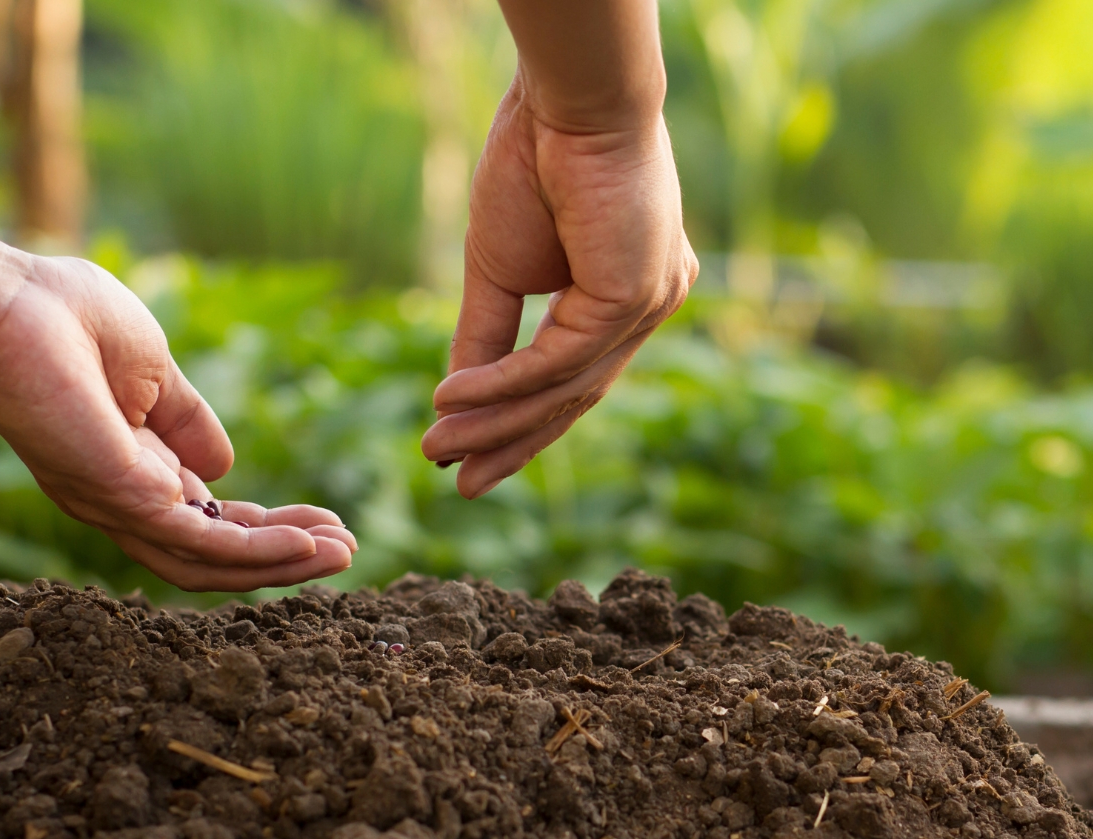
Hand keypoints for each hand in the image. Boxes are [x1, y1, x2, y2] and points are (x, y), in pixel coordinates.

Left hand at [0, 256, 356, 590]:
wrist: (5, 302)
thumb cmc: (63, 316)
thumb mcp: (152, 368)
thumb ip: (186, 418)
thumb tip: (224, 464)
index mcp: (130, 465)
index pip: (208, 517)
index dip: (267, 526)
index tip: (325, 523)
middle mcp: (120, 497)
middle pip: (213, 552)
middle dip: (283, 554)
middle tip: (344, 551)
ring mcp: (116, 503)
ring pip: (207, 563)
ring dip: (278, 564)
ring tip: (338, 556)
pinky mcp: (119, 497)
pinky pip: (198, 541)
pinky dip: (255, 550)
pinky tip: (303, 544)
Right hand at [419, 74, 696, 497]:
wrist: (562, 100)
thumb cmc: (533, 162)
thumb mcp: (499, 269)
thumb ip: (487, 337)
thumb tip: (457, 401)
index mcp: (629, 293)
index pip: (577, 377)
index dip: (522, 424)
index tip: (468, 460)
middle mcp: (650, 302)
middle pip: (577, 396)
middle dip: (513, 443)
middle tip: (461, 484)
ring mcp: (651, 301)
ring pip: (566, 387)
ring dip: (497, 422)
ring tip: (440, 446)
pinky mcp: (636, 296)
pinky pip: (559, 361)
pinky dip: (501, 384)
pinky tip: (453, 399)